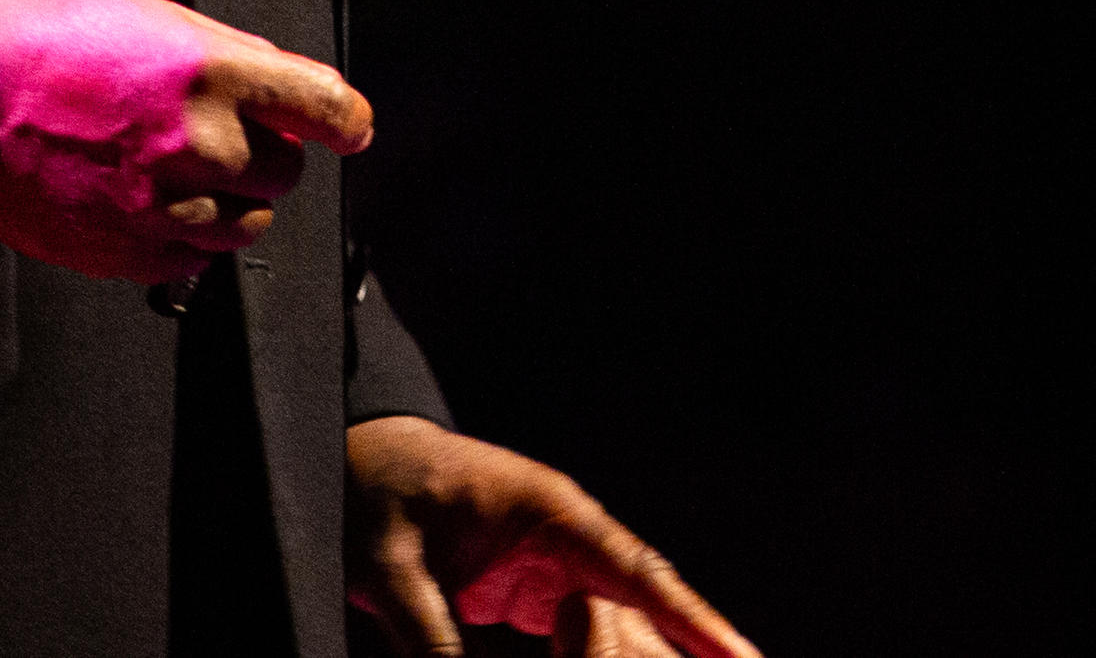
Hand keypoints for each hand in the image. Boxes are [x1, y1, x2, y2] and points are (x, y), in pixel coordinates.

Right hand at [0, 0, 373, 284]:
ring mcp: (162, 207)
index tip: (350, 129)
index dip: (344, 120)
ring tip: (179, 171)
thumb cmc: (50, 45)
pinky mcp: (127, 253)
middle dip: (264, 156)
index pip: (322, 107)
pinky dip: (185, 238)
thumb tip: (285, 80)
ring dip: (231, 203)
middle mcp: (198, 145)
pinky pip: (193, 261)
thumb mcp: (150, 15)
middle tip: (217, 136)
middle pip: (285, 175)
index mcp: (211, 74)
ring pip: (247, 227)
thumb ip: (229, 52)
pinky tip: (148, 201)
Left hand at [346, 415, 761, 657]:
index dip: (693, 618)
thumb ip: (428, 636)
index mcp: (549, 514)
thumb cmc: (373, 489)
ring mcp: (554, 568)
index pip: (635, 571)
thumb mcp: (389, 567)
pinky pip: (585, 639)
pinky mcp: (533, 596)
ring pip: (621, 628)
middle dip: (690, 646)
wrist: (354, 458)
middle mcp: (567, 539)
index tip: (741, 657)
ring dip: (648, 656)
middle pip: (645, 606)